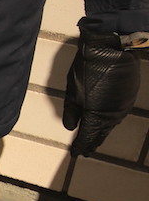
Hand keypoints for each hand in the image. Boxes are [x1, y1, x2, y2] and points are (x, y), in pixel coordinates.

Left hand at [63, 30, 140, 156]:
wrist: (112, 48)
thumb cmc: (88, 69)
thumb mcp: (72, 91)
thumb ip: (71, 111)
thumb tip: (71, 127)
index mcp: (97, 116)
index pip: (88, 137)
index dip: (81, 145)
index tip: (76, 152)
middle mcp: (113, 115)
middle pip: (101, 133)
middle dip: (92, 142)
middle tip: (86, 150)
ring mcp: (123, 105)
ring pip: (111, 124)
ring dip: (102, 131)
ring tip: (95, 138)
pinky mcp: (129, 95)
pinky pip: (118, 113)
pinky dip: (110, 119)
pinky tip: (106, 121)